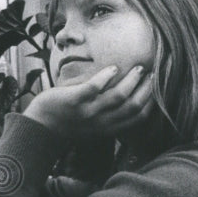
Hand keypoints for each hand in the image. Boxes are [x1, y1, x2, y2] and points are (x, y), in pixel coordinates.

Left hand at [23, 64, 154, 139]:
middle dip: (146, 89)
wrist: (40, 128)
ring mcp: (88, 112)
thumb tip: (125, 92)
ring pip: (118, 96)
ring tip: (138, 68)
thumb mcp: (93, 123)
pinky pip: (95, 87)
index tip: (157, 87)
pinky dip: (106, 76)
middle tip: (152, 73)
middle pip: (133, 106)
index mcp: (108, 128)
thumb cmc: (67, 122)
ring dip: (131, 80)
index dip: (151, 102)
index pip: (138, 117)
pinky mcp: (74, 101)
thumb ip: (108, 113)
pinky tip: (113, 68)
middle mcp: (101, 122)